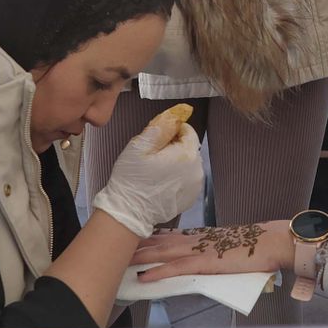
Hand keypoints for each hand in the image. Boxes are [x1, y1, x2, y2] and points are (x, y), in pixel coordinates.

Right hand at [90, 121, 203, 237]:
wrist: (129, 212)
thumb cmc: (132, 179)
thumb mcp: (140, 146)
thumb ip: (160, 128)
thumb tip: (176, 115)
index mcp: (186, 155)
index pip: (188, 132)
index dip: (173, 131)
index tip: (158, 138)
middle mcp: (197, 170)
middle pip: (189, 148)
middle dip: (174, 147)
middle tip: (152, 155)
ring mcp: (196, 186)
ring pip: (189, 163)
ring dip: (176, 162)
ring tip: (156, 170)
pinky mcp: (191, 198)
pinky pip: (188, 179)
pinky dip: (178, 176)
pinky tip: (161, 182)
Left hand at [131, 220, 292, 281]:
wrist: (271, 243)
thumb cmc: (254, 248)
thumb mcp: (226, 248)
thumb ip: (210, 253)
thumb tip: (202, 261)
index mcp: (200, 236)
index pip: (166, 235)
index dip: (145, 237)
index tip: (127, 238)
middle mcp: (195, 239)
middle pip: (156, 241)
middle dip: (132, 245)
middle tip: (111, 246)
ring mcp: (198, 250)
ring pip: (160, 253)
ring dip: (137, 257)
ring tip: (117, 262)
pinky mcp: (204, 263)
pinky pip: (176, 268)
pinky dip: (158, 272)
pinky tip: (144, 277)